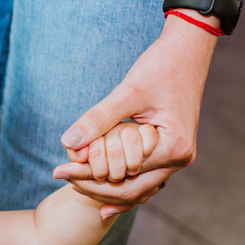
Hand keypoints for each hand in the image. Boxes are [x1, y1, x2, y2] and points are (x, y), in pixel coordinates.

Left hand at [52, 21, 216, 215]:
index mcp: (173, 148)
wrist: (187, 51)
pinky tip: (99, 193)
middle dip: (95, 187)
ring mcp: (178, 158)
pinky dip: (122, 183)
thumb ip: (98, 118)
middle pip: (131, 190)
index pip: (122, 173)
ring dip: (107, 189)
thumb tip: (68, 143)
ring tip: (73, 184)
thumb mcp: (127, 92)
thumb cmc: (160, 67)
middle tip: (61, 177)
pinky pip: (144, 177)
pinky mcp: (170, 151)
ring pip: (138, 188)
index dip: (88, 173)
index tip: (58, 169)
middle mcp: (179, 159)